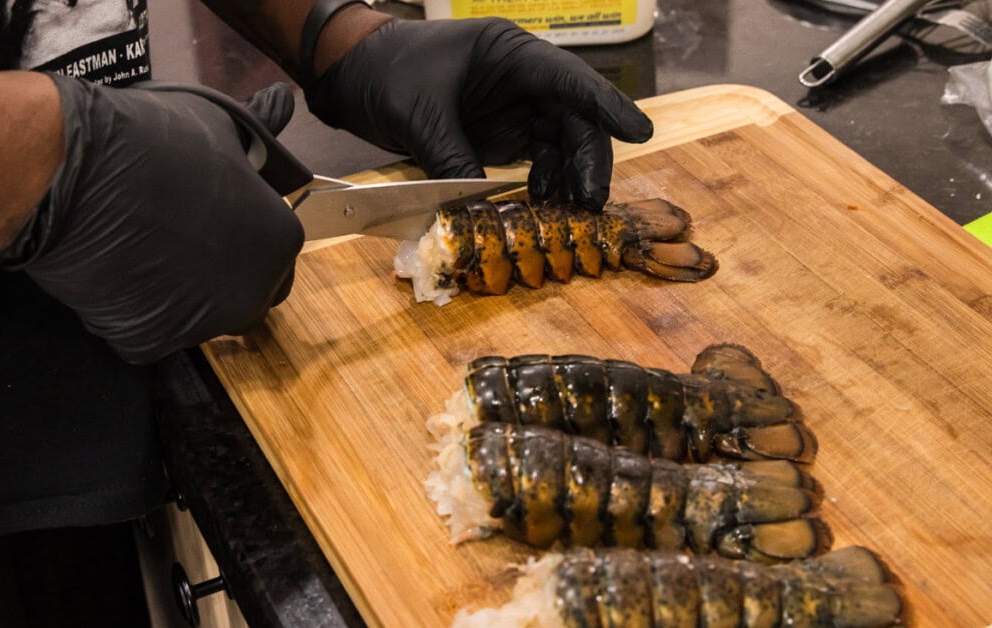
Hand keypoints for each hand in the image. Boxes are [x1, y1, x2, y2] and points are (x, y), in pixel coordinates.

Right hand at [0, 75, 304, 363]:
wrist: (69, 173)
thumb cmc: (151, 139)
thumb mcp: (218, 122)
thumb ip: (259, 132)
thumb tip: (282, 103)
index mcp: (279, 242)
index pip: (274, 247)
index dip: (244, 228)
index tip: (215, 212)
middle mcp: (252, 295)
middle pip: (247, 291)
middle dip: (223, 269)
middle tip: (180, 234)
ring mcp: (201, 327)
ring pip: (200, 315)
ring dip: (183, 292)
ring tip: (142, 247)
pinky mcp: (148, 344)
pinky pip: (149, 329)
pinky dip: (135, 307)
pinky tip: (114, 269)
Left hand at [304, 18, 652, 209]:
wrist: (351, 75)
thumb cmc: (386, 71)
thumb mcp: (420, 115)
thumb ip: (452, 159)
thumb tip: (478, 208)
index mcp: (509, 52)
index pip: (571, 79)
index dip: (608, 106)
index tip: (640, 133)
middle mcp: (521, 79)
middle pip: (574, 119)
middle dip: (587, 160)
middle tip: (589, 201)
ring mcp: (512, 109)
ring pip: (559, 145)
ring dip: (567, 178)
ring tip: (566, 211)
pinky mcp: (498, 136)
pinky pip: (534, 162)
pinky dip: (542, 184)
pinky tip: (540, 205)